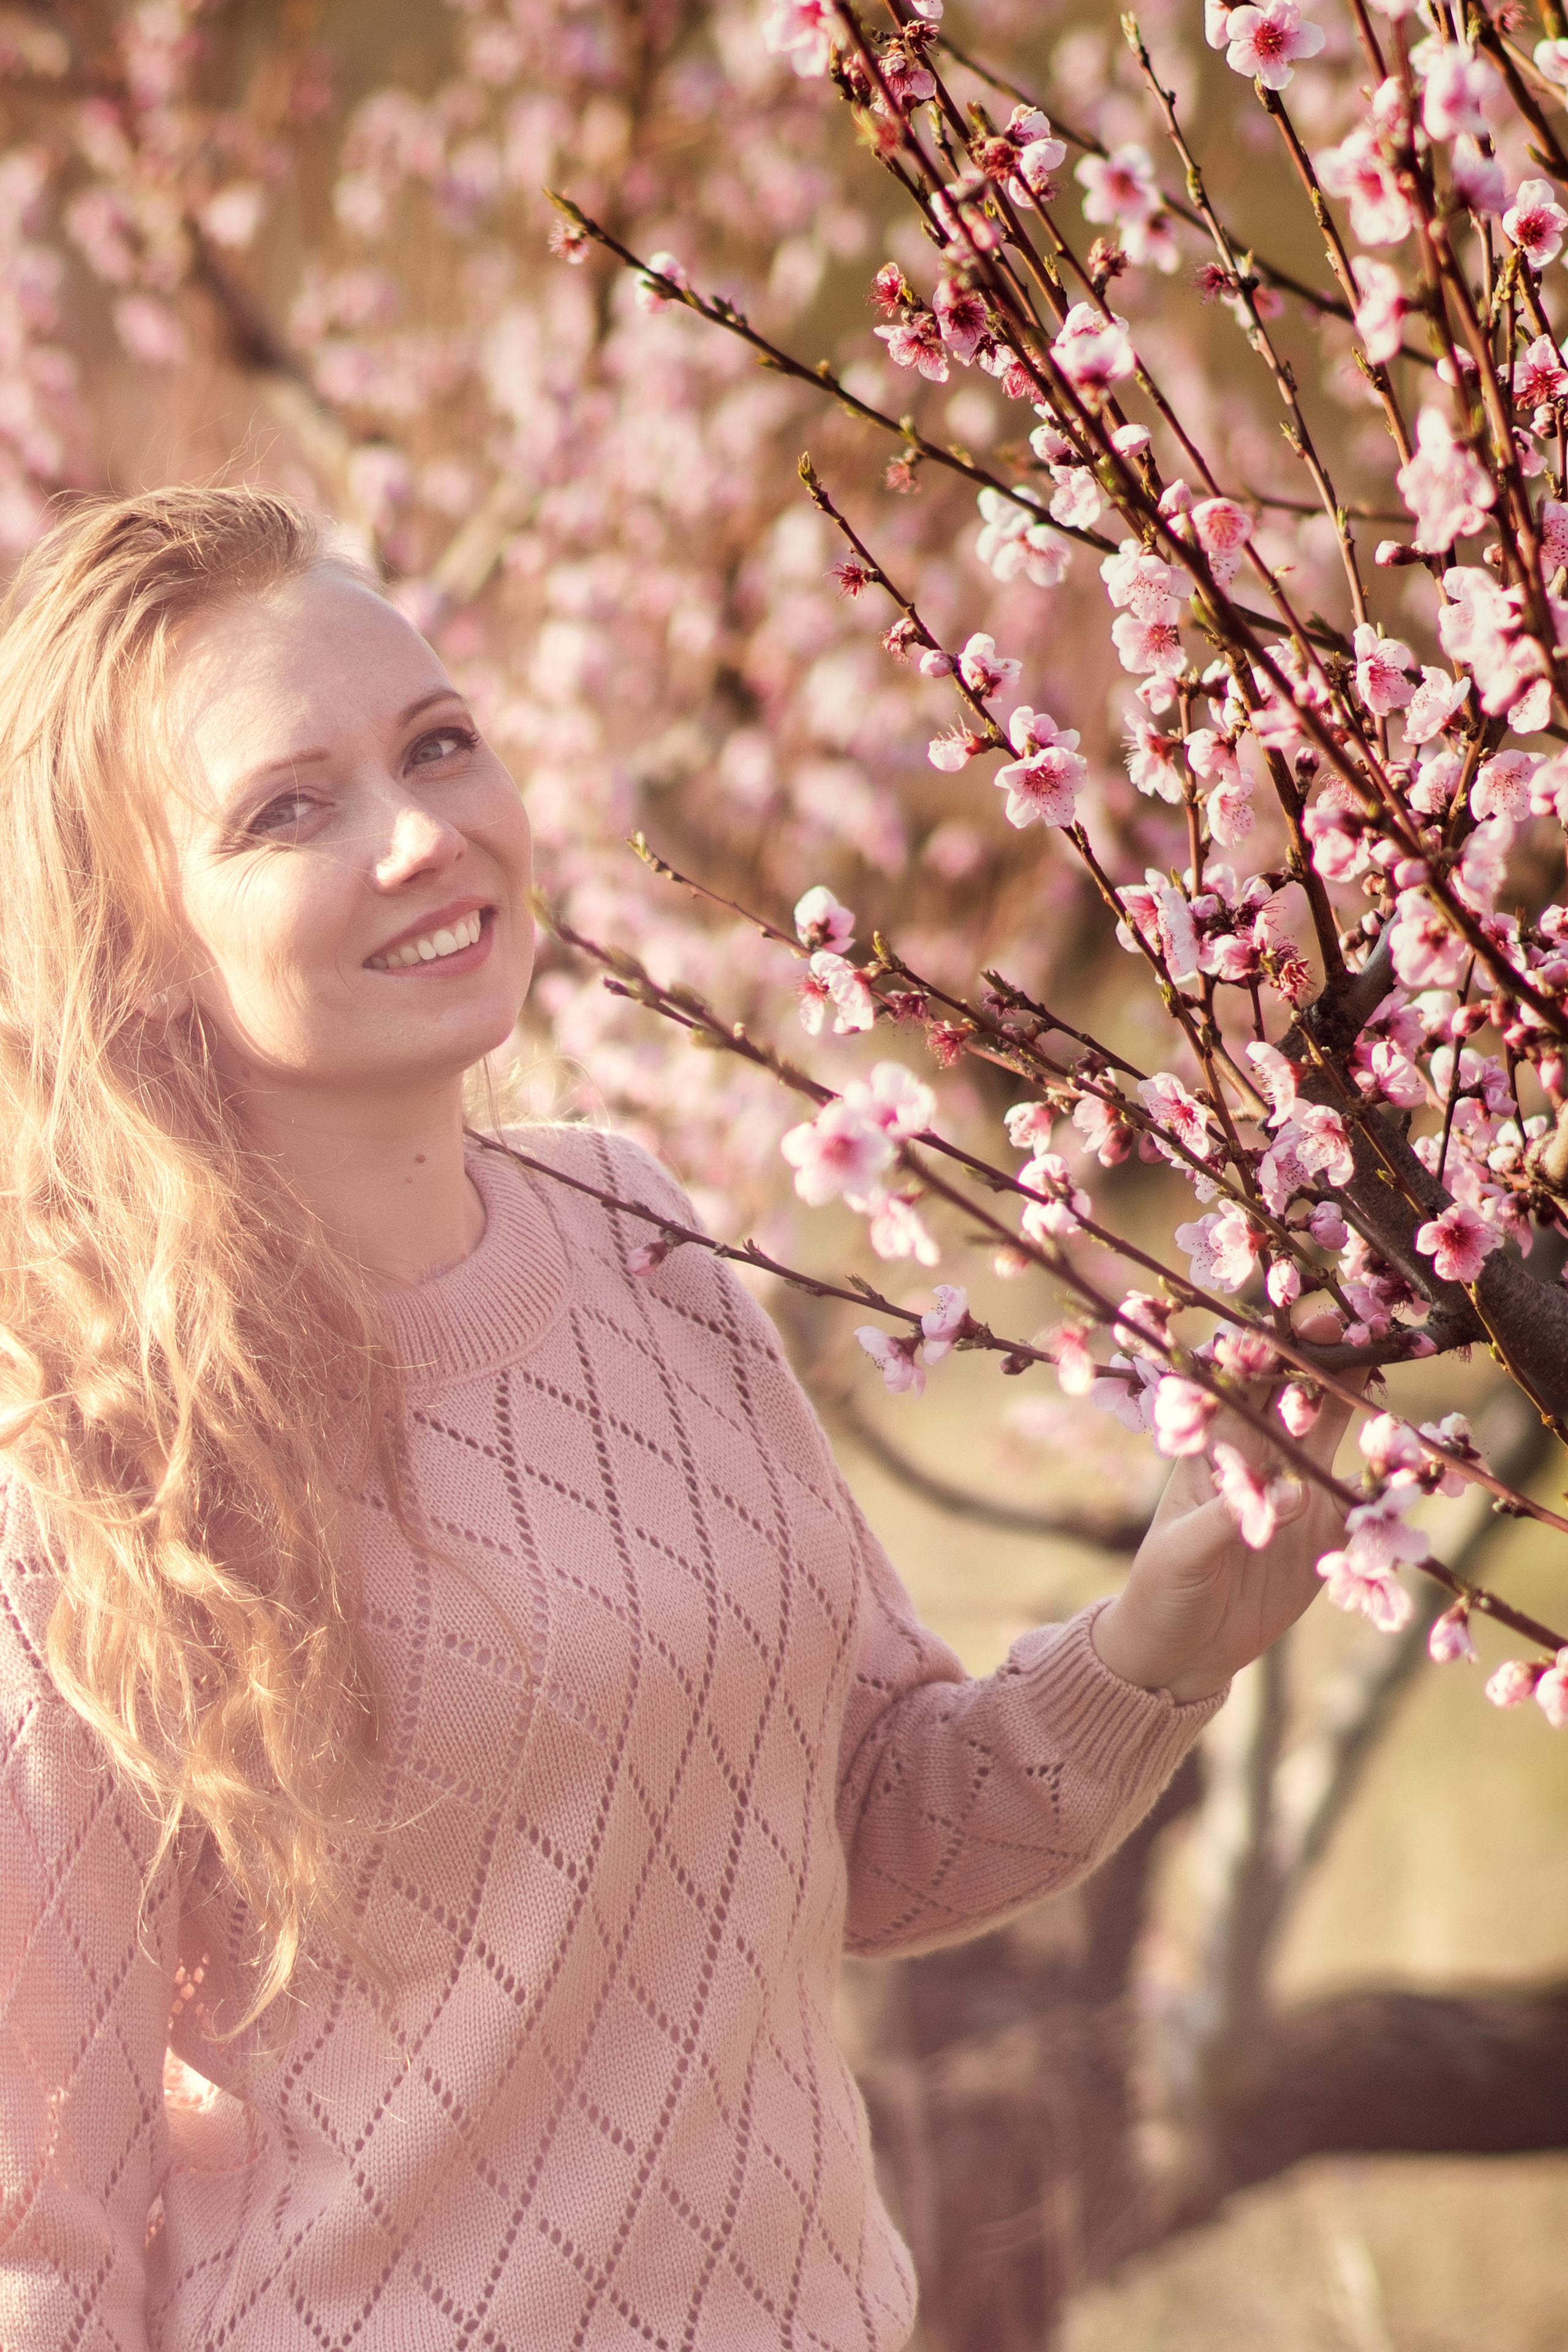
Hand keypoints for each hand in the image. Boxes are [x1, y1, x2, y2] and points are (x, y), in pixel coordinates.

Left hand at [1091, 1316, 1360, 1703]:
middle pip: (1297, 1395)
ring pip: (1333, 1430)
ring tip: (1388, 1364)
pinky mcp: (1324, 1530)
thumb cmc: (1163, 1588)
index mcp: (1214, 1450)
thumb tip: (1294, 1494)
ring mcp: (1296, 1491)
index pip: (1244, 1386)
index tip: (1306, 1322)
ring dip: (1357, 1400)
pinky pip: (1361, 1494)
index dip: (1273, 1350)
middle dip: (1325, 1358)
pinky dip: (1383, 1473)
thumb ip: (1232, 1519)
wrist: (1181, 1650)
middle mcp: (1259, 1459)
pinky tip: (1406, 1451)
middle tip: (1362, 1326)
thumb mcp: (1183, 1552)